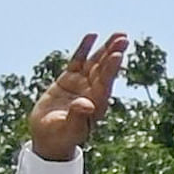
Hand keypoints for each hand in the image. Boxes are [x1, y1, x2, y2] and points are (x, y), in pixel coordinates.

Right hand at [25, 33, 129, 159]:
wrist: (49, 138)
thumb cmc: (62, 137)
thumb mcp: (68, 128)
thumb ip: (77, 116)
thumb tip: (86, 105)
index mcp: (97, 103)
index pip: (105, 82)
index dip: (111, 68)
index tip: (118, 54)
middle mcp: (92, 91)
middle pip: (104, 69)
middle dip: (114, 53)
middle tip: (124, 38)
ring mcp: (81, 84)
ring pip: (95, 62)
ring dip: (105, 49)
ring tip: (119, 35)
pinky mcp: (68, 80)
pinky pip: (78, 61)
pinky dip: (84, 49)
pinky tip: (92, 36)